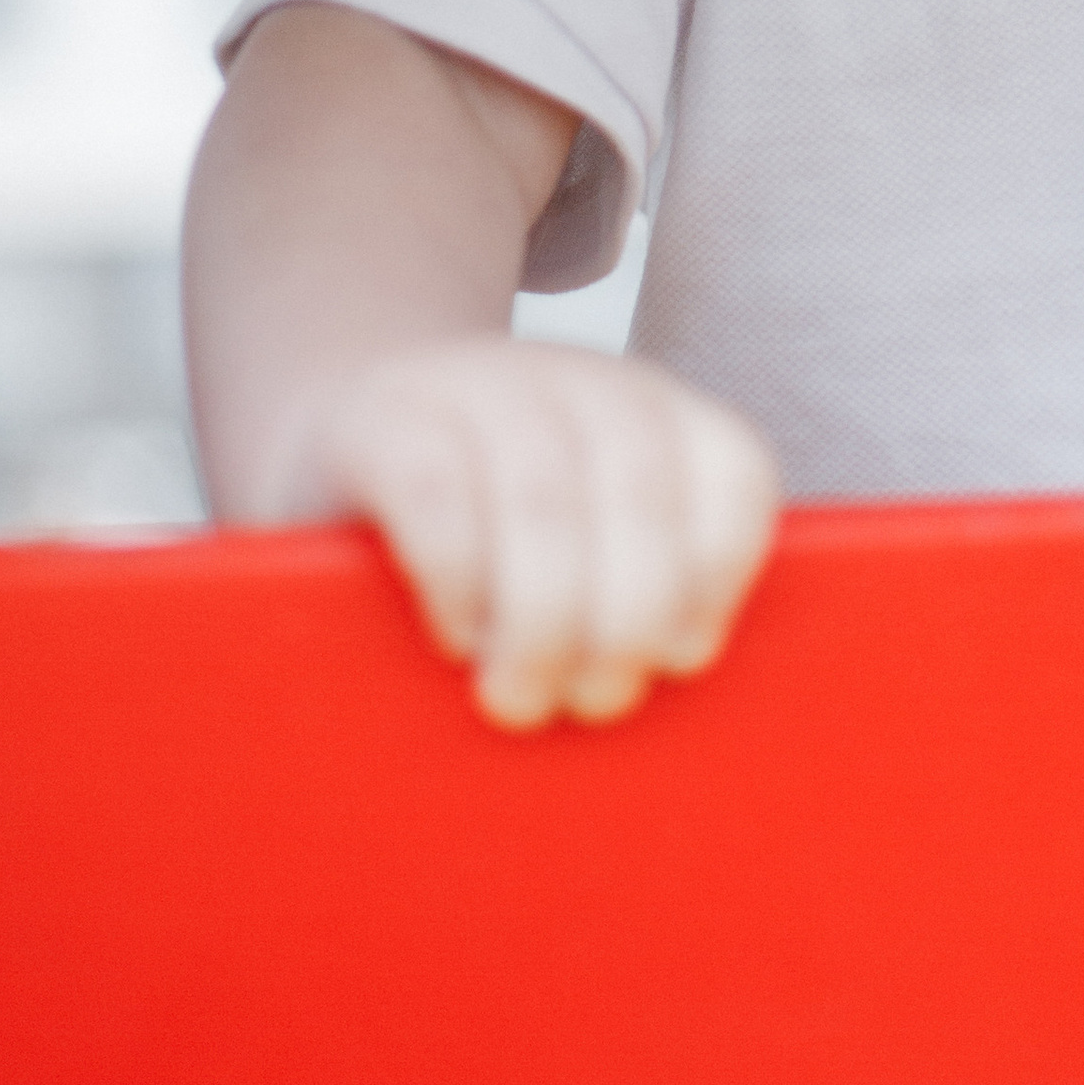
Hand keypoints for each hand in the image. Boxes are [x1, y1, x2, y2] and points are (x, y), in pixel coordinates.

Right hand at [301, 337, 781, 726]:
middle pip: (640, 492)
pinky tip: (458, 638)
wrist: (350, 423)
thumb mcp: (588, 534)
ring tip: (523, 698)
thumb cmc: (492, 528)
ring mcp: (479, 386)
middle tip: (593, 701)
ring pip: (542, 497)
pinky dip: (459, 579)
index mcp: (655, 413)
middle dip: (629, 619)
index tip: (682, 656)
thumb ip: (645, 588)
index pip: (733, 473)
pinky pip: (436, 493)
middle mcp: (581, 383)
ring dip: (543, 622)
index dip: (721, 573)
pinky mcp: (383, 417)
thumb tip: (682, 683)